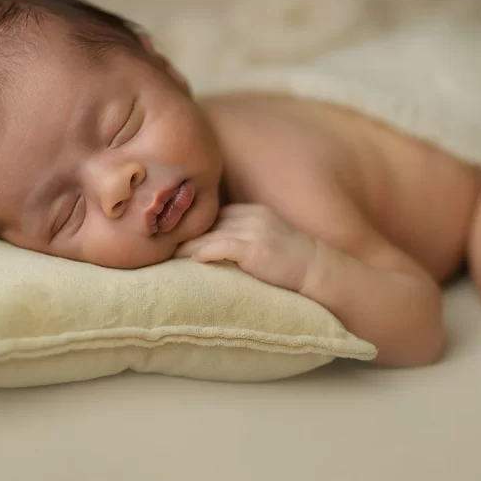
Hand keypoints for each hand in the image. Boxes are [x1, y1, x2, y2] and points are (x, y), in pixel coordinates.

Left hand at [175, 204, 318, 291]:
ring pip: (211, 234)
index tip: (175, 236)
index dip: (195, 226)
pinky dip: (204, 252)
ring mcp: (254, 230)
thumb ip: (244, 235)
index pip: (215, 214)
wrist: (317, 269)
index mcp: (253, 210)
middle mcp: (252, 215)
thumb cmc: (291, 260)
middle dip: (186, 234)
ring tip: (169, 255)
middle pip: (209, 222)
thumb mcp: (267, 237)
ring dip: (188, 245)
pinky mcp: (255, 248)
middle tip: (163, 245)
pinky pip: (221, 246)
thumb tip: (214, 246)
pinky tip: (192, 260)